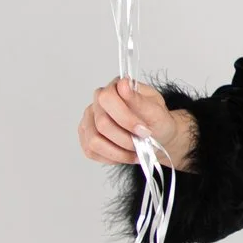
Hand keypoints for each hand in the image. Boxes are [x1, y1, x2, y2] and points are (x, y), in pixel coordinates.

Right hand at [77, 77, 197, 170]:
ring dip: (119, 152)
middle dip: (126, 139)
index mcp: (115, 87)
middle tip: (143, 143)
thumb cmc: (156, 121)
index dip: (126, 118)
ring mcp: (89, 120)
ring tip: (136, 151)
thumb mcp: (156, 110)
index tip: (144, 130)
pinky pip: (92, 152)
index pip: (107, 98)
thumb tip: (123, 84)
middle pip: (102, 124)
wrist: (157, 135)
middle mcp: (97, 102)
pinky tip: (125, 154)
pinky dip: (112, 157)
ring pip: (94, 141)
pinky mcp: (86, 137)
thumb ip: (138, 100)